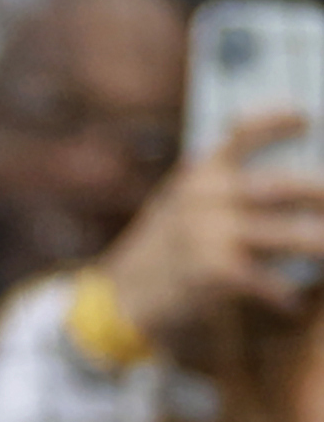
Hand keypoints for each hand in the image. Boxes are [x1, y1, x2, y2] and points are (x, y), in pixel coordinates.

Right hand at [89, 108, 323, 340]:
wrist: (118, 298)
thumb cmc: (161, 252)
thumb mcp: (178, 208)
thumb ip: (218, 191)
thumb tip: (288, 185)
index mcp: (197, 176)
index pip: (242, 135)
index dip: (279, 122)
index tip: (307, 118)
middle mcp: (203, 197)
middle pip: (284, 186)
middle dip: (321, 195)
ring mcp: (208, 233)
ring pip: (290, 234)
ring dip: (319, 245)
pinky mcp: (213, 271)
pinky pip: (269, 280)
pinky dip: (285, 294)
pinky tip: (291, 302)